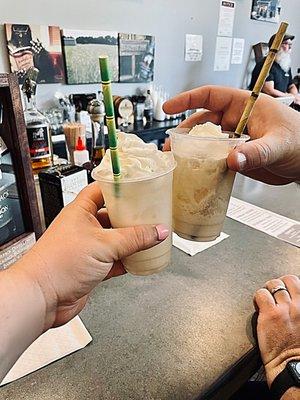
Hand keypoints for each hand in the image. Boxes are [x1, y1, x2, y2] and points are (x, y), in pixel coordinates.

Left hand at [16, 182, 168, 330]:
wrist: (42, 297)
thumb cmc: (58, 264)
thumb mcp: (104, 245)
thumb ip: (134, 238)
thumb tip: (157, 231)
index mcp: (80, 211)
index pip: (101, 190)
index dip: (119, 187)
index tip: (137, 186)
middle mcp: (83, 227)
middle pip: (112, 216)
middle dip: (130, 217)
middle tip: (148, 214)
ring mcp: (87, 248)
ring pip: (114, 240)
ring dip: (130, 241)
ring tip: (149, 237)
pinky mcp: (90, 268)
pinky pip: (114, 260)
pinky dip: (126, 261)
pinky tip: (138, 261)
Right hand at [163, 86, 299, 184]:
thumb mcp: (280, 143)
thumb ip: (257, 151)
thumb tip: (233, 159)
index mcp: (245, 106)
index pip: (211, 95)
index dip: (187, 99)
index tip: (169, 107)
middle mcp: (237, 121)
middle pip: (202, 121)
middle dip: (184, 131)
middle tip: (170, 145)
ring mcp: (236, 139)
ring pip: (206, 141)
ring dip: (191, 149)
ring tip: (176, 159)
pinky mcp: (237, 156)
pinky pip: (215, 158)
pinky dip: (204, 164)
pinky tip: (195, 171)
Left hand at [254, 275, 299, 386]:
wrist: (293, 366)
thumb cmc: (298, 348)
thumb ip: (298, 310)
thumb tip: (291, 300)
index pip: (298, 283)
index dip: (290, 286)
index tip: (285, 293)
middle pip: (288, 280)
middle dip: (279, 284)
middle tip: (274, 294)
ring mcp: (286, 308)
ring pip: (273, 284)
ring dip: (268, 290)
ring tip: (265, 301)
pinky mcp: (271, 314)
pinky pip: (261, 294)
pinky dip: (257, 298)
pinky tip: (258, 306)